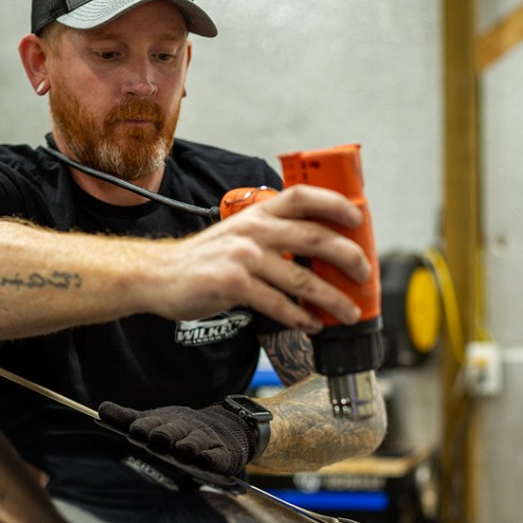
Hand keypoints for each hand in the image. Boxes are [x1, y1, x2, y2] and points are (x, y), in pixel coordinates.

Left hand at [97, 402, 256, 475]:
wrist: (223, 429)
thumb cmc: (179, 428)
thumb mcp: (154, 421)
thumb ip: (127, 418)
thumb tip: (100, 409)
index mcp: (166, 422)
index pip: (153, 423)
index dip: (146, 425)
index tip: (136, 429)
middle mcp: (185, 430)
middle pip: (174, 431)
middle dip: (166, 434)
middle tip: (157, 438)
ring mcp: (204, 442)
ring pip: (195, 443)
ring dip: (189, 446)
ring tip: (183, 450)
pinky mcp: (222, 455)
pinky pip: (217, 457)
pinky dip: (212, 458)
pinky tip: (206, 460)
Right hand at [153, 185, 370, 332]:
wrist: (159, 275)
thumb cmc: (204, 258)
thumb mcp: (240, 233)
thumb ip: (273, 234)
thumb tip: (318, 251)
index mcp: (258, 213)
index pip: (303, 196)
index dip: (335, 203)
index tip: (359, 218)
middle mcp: (254, 230)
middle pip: (315, 237)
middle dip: (348, 257)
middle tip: (364, 274)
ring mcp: (244, 256)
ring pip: (302, 278)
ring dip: (332, 299)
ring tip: (348, 313)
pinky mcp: (233, 284)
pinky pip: (278, 303)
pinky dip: (300, 317)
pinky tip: (312, 325)